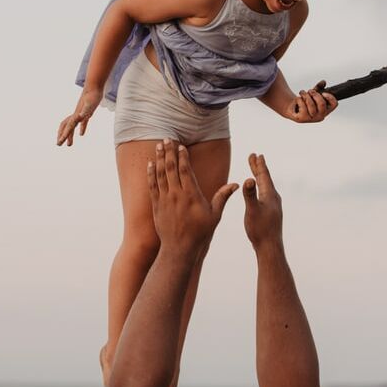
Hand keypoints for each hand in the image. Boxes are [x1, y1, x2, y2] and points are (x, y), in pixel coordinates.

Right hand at [56, 88, 102, 146]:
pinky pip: (82, 123)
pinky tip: (81, 134)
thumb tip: (80, 117)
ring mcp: (81, 114)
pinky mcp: (87, 113)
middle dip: (62, 136)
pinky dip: (81, 129)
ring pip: (72, 126)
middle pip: (66, 127)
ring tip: (69, 144)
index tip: (59, 143)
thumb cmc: (92, 95)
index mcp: (76, 115)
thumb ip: (84, 111)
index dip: (64, 135)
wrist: (94, 86)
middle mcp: (76, 115)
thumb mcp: (89, 104)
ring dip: (69, 135)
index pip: (68, 127)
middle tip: (58, 144)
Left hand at [147, 140, 237, 254]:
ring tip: (158, 146)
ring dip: (159, 159)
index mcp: (191, 195)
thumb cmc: (200, 233)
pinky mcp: (157, 206)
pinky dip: (151, 174)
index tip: (181, 146)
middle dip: (168, 152)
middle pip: (171, 168)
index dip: (183, 156)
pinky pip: (153, 186)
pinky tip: (150, 164)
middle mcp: (176, 195)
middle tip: (167, 138)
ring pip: (160, 174)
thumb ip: (223, 197)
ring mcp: (165, 199)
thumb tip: (236, 184)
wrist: (179, 248)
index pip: (186, 170)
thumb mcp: (214, 215)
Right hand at [243, 153, 282, 249]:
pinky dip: (261, 188)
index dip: (258, 165)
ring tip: (256, 172)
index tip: (256, 154)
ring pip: (266, 187)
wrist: (270, 247)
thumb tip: (248, 179)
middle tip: (255, 157)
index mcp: (269, 195)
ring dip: (260, 177)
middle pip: (265, 179)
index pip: (263, 176)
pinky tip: (260, 193)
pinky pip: (266, 195)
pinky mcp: (272, 213)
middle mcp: (274, 198)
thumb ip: (250, 195)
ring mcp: (274, 206)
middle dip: (259, 168)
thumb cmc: (260, 229)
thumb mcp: (252, 211)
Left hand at [288, 80, 337, 122]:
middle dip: (315, 94)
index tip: (323, 93)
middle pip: (322, 104)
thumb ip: (319, 87)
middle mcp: (320, 116)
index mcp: (326, 110)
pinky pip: (302, 107)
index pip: (334, 104)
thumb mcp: (313, 93)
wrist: (292, 107)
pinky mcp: (302, 119)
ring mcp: (311, 119)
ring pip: (311, 105)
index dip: (330, 97)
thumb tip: (323, 82)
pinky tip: (298, 99)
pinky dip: (299, 100)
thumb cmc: (305, 101)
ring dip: (306, 95)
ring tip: (302, 93)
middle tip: (310, 91)